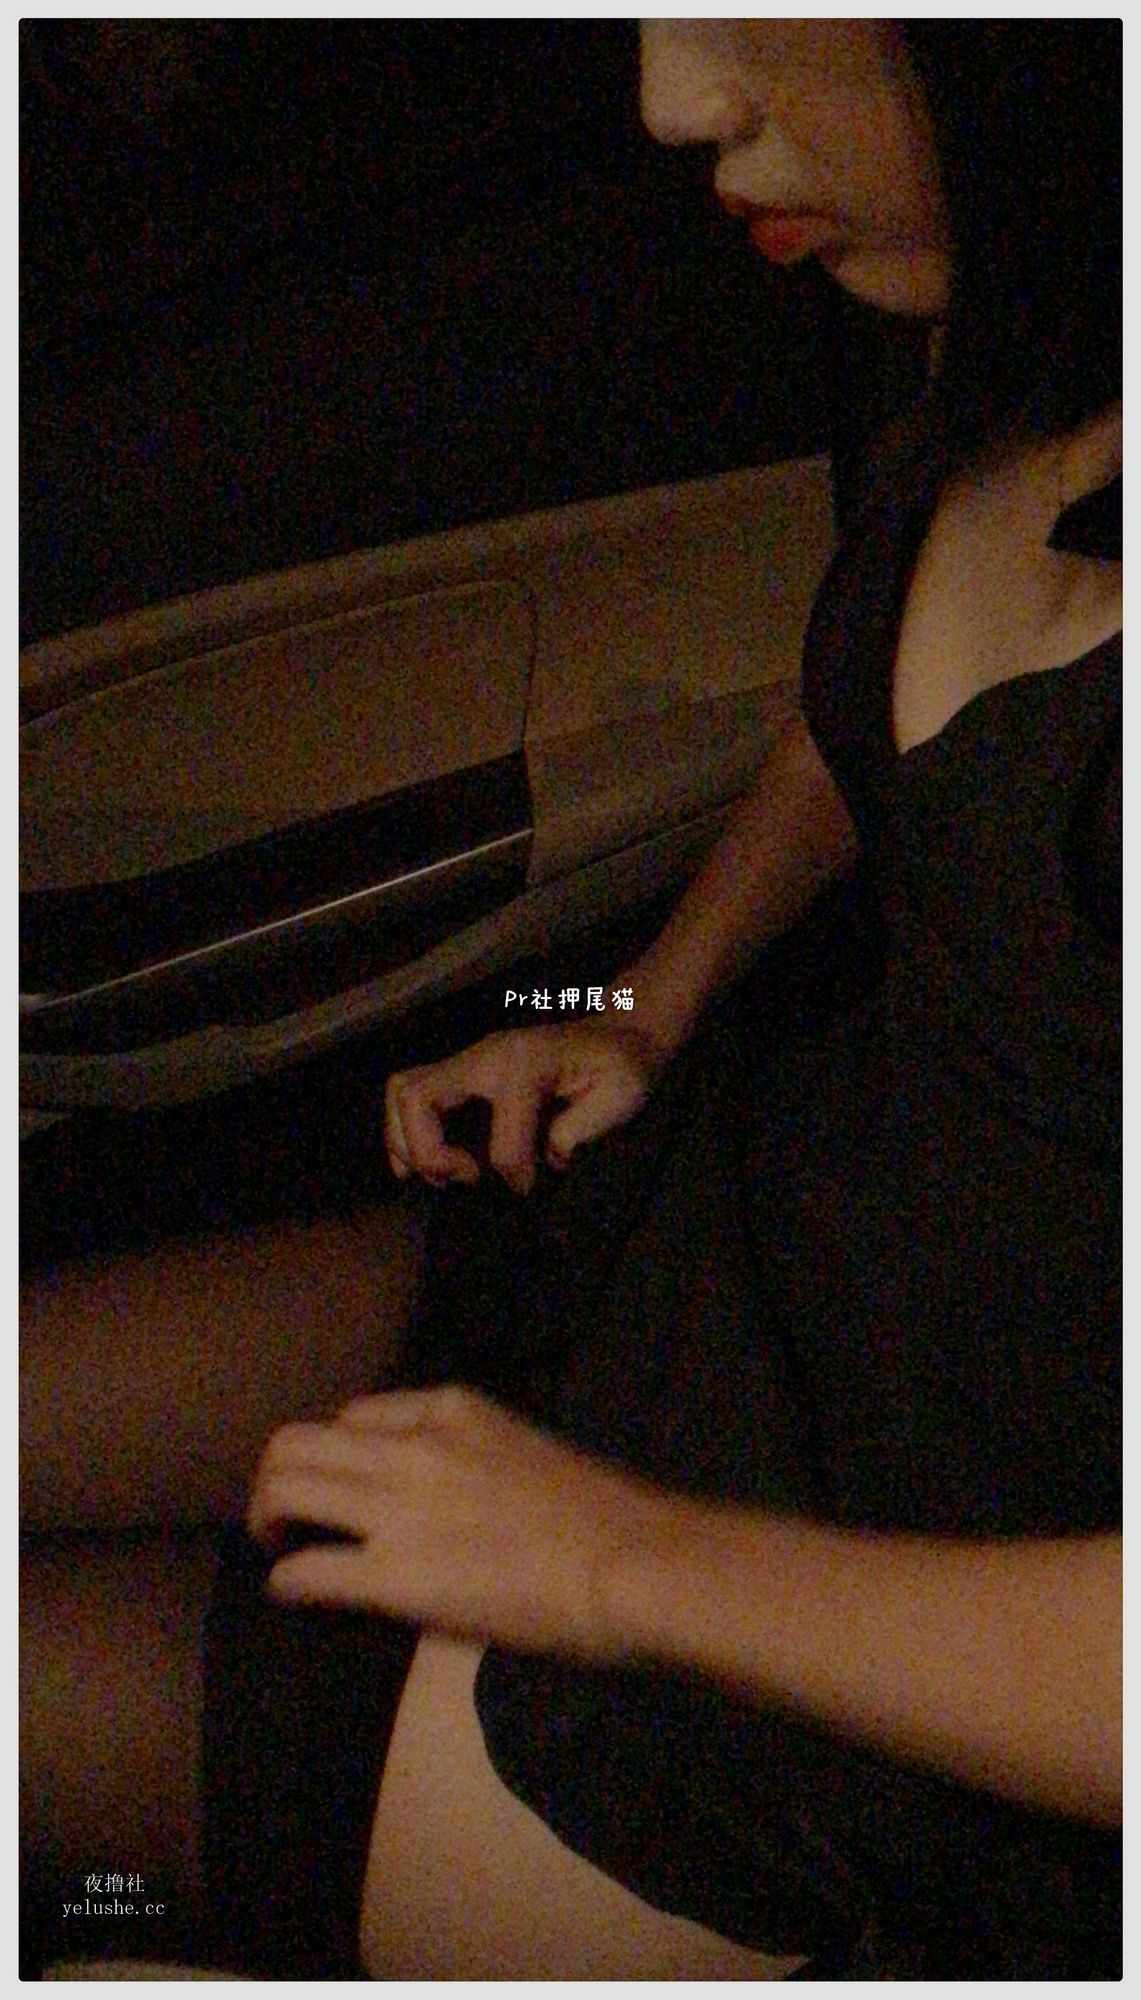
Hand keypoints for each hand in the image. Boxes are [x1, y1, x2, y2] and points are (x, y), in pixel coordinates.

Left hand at [247, 1384, 671, 1655]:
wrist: (632, 1564)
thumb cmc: (604, 1518)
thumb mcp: (525, 1451)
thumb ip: (473, 1459)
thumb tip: (452, 1499)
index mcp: (449, 1409)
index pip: (357, 1415)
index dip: (336, 1454)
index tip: (341, 1486)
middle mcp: (412, 1446)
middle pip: (298, 1442)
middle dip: (276, 1479)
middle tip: (282, 1517)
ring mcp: (399, 1508)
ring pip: (286, 1488)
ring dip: (268, 1518)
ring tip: (277, 1546)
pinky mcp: (394, 1575)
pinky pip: (306, 1569)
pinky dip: (286, 1580)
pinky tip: (291, 1592)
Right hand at [384, 1016, 666, 1193]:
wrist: (617, 1035)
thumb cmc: (623, 1066)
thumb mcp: (623, 1094)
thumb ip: (585, 1127)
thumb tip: (547, 1155)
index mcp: (525, 1065)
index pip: (502, 1137)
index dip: (513, 1174)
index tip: (529, 1190)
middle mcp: (485, 1056)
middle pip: (418, 1096)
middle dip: (428, 1151)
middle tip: (464, 1178)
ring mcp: (469, 1060)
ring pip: (404, 1091)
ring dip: (407, 1141)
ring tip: (440, 1175)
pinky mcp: (463, 1071)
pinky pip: (411, 1092)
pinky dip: (404, 1130)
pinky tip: (419, 1164)